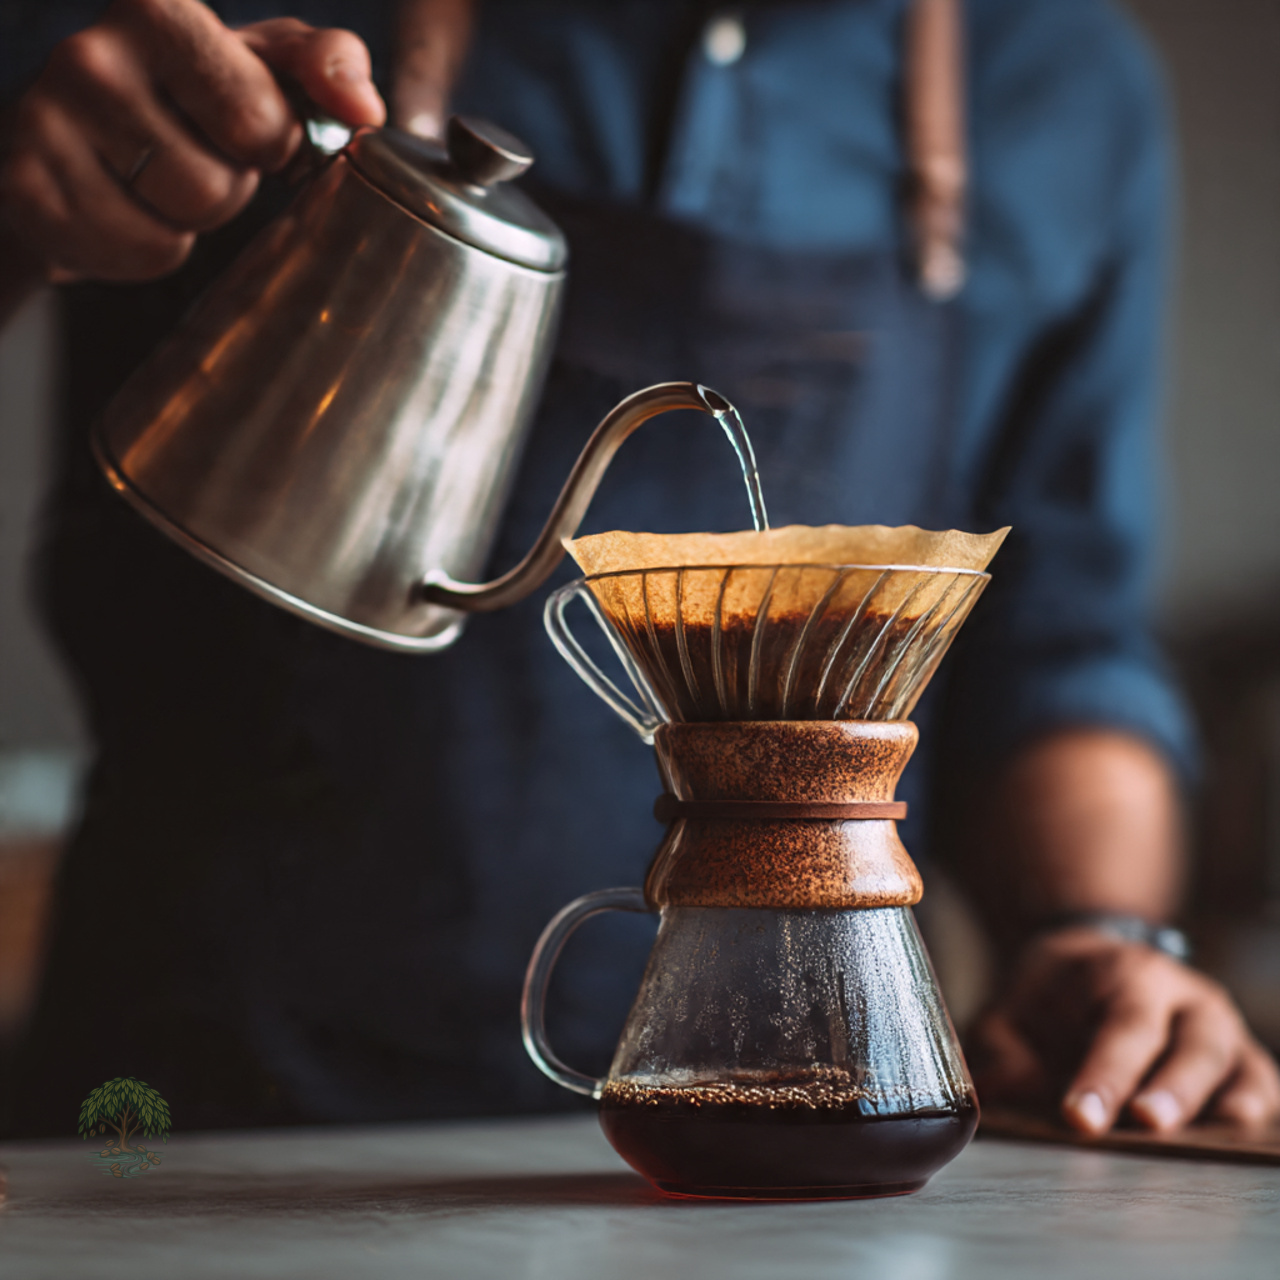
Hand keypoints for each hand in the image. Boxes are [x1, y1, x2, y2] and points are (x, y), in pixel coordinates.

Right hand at [0, 0, 384, 284]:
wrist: (80, 140)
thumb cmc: (193, 97)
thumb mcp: (266, 65)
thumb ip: (327, 66)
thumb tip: (365, 108)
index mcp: (159, 9)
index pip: (258, 120)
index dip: (269, 143)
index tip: (244, 127)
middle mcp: (90, 54)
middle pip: (217, 185)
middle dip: (226, 188)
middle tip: (196, 159)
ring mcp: (47, 121)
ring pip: (177, 228)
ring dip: (187, 222)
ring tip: (156, 182)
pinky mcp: (27, 189)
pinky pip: (137, 256)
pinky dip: (145, 251)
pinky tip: (121, 208)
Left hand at [969, 926, 1279, 1132]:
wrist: (1087, 967)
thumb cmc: (1045, 1003)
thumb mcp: (1008, 1013)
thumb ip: (1001, 1052)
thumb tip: (1001, 1092)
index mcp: (1126, 974)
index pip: (1122, 1026)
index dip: (1104, 1074)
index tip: (1080, 1118)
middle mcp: (1184, 996)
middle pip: (1192, 1043)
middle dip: (1171, 1089)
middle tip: (1145, 1124)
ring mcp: (1219, 1027)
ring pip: (1234, 1064)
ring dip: (1216, 1104)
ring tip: (1199, 1143)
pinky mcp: (1241, 1057)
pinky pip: (1260, 1081)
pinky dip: (1255, 1107)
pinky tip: (1235, 1136)